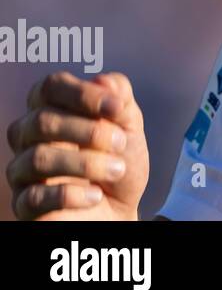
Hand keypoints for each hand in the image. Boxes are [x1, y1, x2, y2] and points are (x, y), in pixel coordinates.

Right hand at [6, 71, 148, 219]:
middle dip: (90, 130)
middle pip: (41, 120)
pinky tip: (95, 195)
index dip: (83, 93)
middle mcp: (29, 137)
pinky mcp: (24, 205)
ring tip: (118, 170)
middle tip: (121, 143)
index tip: (116, 108)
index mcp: (53, 109)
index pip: (50, 87)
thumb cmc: (119, 161)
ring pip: (38, 157)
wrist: (120, 210)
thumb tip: (103, 79)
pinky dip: (70, 194)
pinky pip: (35, 196)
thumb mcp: (130, 128)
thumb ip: (120, 101)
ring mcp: (23, 171)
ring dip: (86, 163)